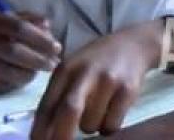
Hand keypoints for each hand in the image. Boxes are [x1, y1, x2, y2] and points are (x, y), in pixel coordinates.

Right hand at [0, 11, 60, 92]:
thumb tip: (47, 25)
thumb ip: (31, 20)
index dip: (41, 39)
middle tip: (54, 64)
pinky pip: (1, 85)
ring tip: (41, 71)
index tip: (58, 48)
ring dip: (31, 73)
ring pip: (8, 72)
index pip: (20, 28)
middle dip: (38, 59)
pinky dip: (18, 83)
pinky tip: (26, 77)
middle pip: (14, 52)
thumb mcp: (11, 19)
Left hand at [30, 20, 160, 139]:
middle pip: (68, 112)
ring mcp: (109, 81)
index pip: (46, 106)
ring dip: (91, 127)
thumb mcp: (73, 69)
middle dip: (61, 137)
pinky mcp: (128, 90)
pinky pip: (112, 124)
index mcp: (66, 69)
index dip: (39, 131)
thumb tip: (42, 132)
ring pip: (91, 124)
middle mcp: (86, 73)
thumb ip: (58, 95)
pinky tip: (112, 112)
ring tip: (98, 112)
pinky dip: (108, 127)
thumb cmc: (97, 61)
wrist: (133, 44)